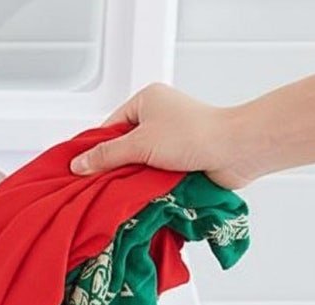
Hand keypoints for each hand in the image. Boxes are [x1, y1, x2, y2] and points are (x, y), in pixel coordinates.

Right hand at [70, 84, 258, 188]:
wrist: (235, 151)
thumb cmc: (193, 135)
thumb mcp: (139, 143)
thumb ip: (106, 155)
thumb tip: (78, 165)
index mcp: (146, 101)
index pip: (110, 126)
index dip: (96, 149)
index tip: (82, 170)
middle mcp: (159, 116)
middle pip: (123, 146)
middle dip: (115, 166)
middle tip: (98, 184)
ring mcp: (172, 138)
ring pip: (139, 162)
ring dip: (133, 177)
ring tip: (121, 191)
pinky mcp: (182, 158)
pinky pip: (155, 172)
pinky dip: (148, 183)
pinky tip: (140, 194)